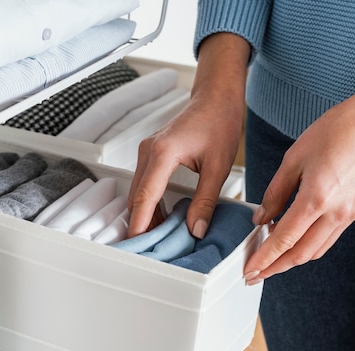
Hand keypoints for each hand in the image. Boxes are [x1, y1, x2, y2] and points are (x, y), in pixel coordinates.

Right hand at [127, 94, 243, 237]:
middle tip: (152, 248)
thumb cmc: (218, 124)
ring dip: (145, 214)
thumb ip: (205, 201)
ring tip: (159, 236)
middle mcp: (148, 151)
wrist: (215, 99)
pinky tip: (163, 216)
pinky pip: (143, 184)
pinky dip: (149, 202)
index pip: (145, 197)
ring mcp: (146, 151)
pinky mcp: (150, 154)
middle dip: (141, 224)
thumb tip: (195, 229)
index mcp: (162, 153)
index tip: (139, 245)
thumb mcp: (218, 167)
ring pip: (138, 192)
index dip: (140, 224)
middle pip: (136, 197)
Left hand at [243, 96, 354, 284]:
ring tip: (269, 261)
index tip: (249, 270)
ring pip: (315, 251)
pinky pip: (326, 240)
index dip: (264, 259)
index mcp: (316, 199)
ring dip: (291, 260)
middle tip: (254, 274)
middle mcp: (335, 213)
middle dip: (275, 268)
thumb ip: (275, 193)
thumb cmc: (335, 132)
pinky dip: (306, 246)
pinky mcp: (353, 213)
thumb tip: (261, 218)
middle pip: (300, 254)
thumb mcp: (293, 159)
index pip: (284, 240)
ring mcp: (347, 215)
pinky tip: (291, 242)